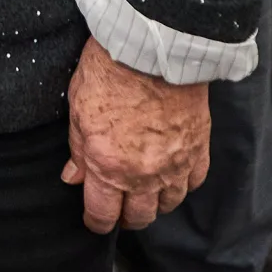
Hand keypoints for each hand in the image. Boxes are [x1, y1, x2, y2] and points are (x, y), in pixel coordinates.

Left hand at [63, 36, 210, 232]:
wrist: (152, 48)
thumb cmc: (109, 72)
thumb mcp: (77, 109)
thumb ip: (77, 149)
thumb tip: (73, 177)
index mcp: (108, 168)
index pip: (103, 215)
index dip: (96, 222)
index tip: (95, 220)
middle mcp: (143, 175)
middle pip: (139, 217)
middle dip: (127, 218)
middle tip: (120, 208)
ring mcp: (175, 164)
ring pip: (169, 204)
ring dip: (156, 203)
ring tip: (146, 193)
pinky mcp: (198, 148)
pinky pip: (195, 181)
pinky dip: (184, 183)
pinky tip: (174, 175)